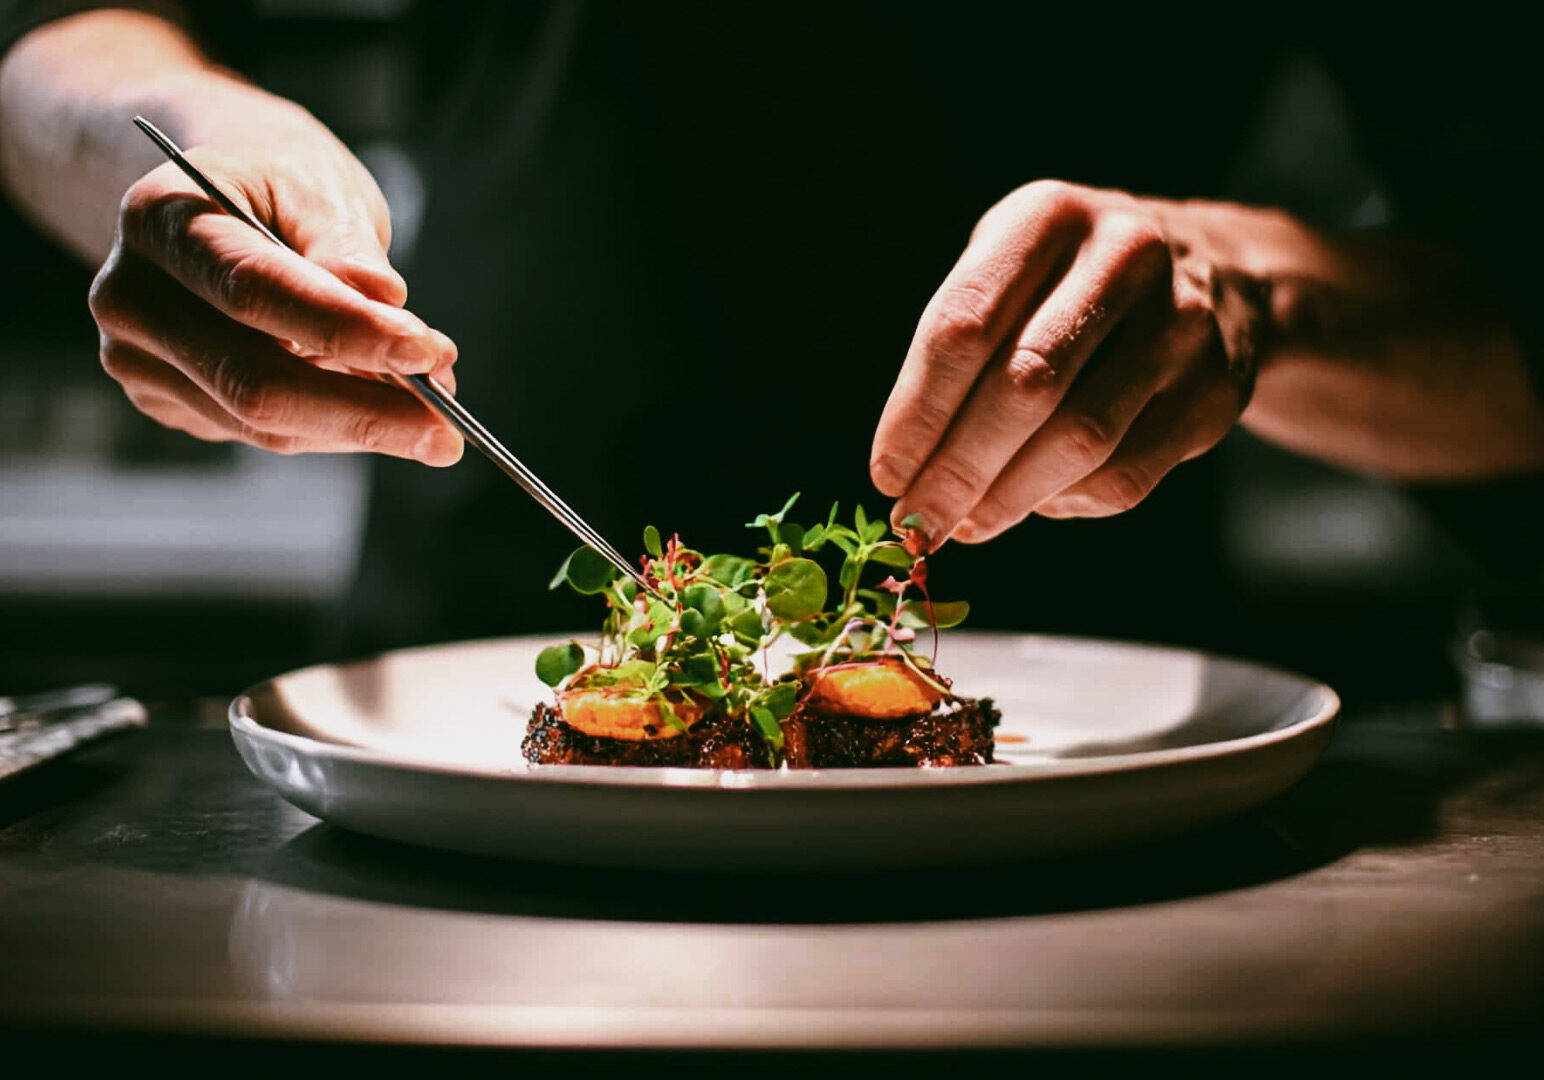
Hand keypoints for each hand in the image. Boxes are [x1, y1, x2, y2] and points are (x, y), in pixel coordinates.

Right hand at [88, 119, 462, 463]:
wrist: (216, 194)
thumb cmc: (276, 181)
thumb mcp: (318, 185)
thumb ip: (347, 247)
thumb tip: (385, 306)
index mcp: (160, 221)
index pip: (255, 291)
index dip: (345, 330)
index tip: (425, 353)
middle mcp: (132, 297)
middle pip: (254, 380)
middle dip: (364, 411)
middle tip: (447, 427)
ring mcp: (141, 359)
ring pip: (263, 422)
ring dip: (361, 425)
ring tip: (433, 412)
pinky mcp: (168, 401)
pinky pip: (264, 432)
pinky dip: (336, 427)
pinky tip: (380, 405)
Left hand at [871, 180, 1263, 545]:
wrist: (1217, 271)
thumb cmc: (1068, 285)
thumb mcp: (1010, 273)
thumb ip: (956, 351)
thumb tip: (907, 469)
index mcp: (1049, 217)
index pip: (965, 325)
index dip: (918, 412)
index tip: (887, 474)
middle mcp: (1125, 255)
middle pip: (1026, 386)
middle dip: (958, 469)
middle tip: (918, 520)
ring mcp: (1183, 323)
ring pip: (1080, 439)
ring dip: (1008, 499)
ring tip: (966, 523)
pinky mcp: (1217, 390)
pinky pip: (1127, 475)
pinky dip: (1067, 502)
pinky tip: (1036, 500)